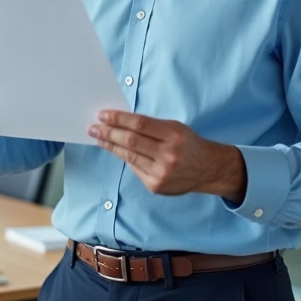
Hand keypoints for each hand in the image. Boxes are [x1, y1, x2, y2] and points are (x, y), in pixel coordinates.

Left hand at [89, 110, 245, 201]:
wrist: (207, 169)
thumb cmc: (187, 143)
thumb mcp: (175, 127)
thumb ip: (150, 126)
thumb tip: (119, 122)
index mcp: (174, 134)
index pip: (140, 124)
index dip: (118, 119)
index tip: (103, 115)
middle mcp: (169, 154)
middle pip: (131, 140)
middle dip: (109, 132)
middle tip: (93, 127)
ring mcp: (162, 172)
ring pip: (129, 156)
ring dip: (110, 145)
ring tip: (98, 137)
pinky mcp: (156, 185)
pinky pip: (134, 168)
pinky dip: (123, 158)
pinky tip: (114, 150)